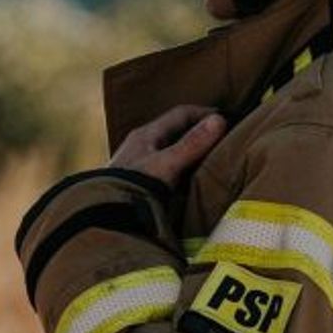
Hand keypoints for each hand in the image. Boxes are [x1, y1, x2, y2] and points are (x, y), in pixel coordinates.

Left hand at [109, 103, 226, 186]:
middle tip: (222, 139)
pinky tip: (191, 183)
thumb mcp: (167, 164)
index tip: (227, 119)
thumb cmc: (134, 187)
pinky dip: (182, 171)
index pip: (181, 114)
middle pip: (175, 131)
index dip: (205, 113)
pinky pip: (165, 170)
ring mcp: (138, 165)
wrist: (106, 218)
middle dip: (199, 133)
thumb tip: (219, 120)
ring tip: (211, 161)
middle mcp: (140, 146)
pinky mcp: (138, 184)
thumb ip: (193, 144)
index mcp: (145, 134)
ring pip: (170, 151)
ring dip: (190, 153)